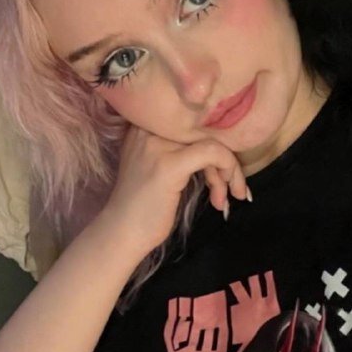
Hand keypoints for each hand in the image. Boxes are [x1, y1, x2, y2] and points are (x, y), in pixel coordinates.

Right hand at [97, 125, 250, 255]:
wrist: (122, 232)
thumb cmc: (143, 204)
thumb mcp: (158, 164)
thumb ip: (178, 147)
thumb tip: (220, 142)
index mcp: (145, 123)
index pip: (192, 119)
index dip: (212, 140)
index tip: (218, 168)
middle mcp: (148, 126)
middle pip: (204, 130)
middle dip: (222, 159)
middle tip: (227, 187)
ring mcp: (158, 145)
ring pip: (212, 141)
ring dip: (228, 170)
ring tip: (224, 198)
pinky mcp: (170, 165)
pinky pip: (212, 154)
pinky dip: (228, 170)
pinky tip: (223, 196)